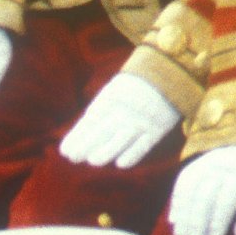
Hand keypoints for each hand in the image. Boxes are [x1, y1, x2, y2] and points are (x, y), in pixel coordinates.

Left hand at [59, 74, 180, 167]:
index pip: (91, 121)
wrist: (170, 71)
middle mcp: (125, 111)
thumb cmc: (134, 86)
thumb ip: (98, 113)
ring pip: (120, 140)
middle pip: (102, 131)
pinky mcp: (157, 130)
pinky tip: (120, 163)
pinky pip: (143, 146)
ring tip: (93, 160)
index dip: (77, 137)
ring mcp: (141, 121)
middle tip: (73, 157)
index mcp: (113, 99)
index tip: (65, 151)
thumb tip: (77, 138)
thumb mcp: (113, 92)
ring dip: (105, 152)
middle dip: (85, 145)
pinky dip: (132, 155)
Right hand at [168, 146, 235, 234]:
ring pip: (189, 190)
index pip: (226, 201)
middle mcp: (223, 164)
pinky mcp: (196, 163)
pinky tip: (174, 220)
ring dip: (183, 216)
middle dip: (197, 223)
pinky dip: (176, 202)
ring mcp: (207, 162)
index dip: (217, 224)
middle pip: (204, 197)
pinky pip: (181, 183)